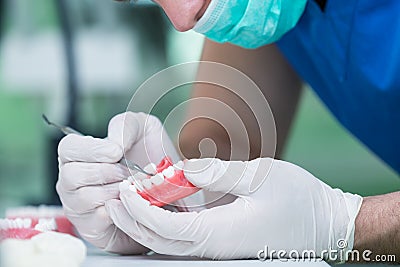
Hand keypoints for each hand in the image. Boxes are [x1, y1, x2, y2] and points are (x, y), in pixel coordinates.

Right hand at [56, 112, 178, 253]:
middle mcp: (72, 180)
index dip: (90, 150)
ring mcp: (78, 205)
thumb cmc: (148, 158)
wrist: (166, 191)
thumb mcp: (143, 131)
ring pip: (84, 198)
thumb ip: (126, 126)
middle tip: (128, 172)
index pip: (67, 148)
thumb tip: (114, 143)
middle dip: (105, 172)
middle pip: (71, 175)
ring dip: (114, 190)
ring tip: (132, 187)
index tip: (116, 152)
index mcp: (80, 155)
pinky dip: (118, 210)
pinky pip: (96, 220)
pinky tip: (131, 202)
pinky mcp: (91, 227)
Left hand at [106, 158, 361, 259]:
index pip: (168, 227)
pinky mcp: (223, 242)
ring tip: (130, 199)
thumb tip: (184, 169)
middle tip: (116, 196)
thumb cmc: (299, 199)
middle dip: (134, 220)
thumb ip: (218, 173)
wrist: (324, 225)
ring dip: (146, 222)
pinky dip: (165, 223)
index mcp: (223, 232)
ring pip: (170, 243)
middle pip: (162, 242)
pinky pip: (185, 238)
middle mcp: (216, 246)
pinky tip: (160, 205)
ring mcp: (220, 248)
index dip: (142, 210)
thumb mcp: (260, 175)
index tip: (126, 190)